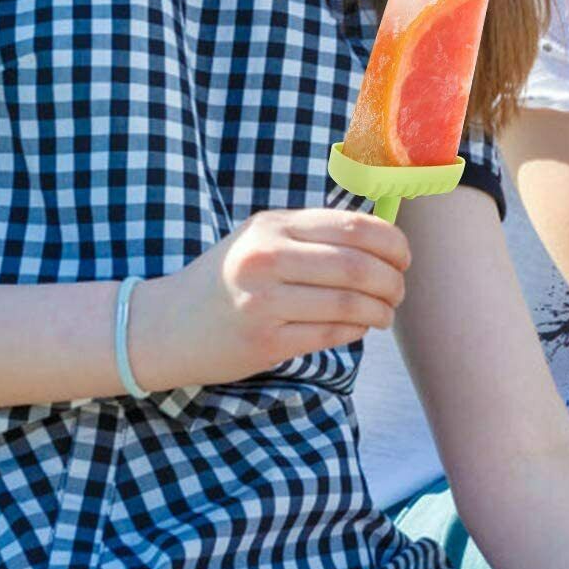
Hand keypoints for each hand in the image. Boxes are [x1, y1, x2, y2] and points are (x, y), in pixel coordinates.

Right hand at [134, 207, 410, 390]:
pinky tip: (360, 327)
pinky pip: (329, 335)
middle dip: (391, 280)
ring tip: (386, 312)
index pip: (352, 226)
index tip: (404, 257)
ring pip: (348, 303)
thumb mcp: (262, 237)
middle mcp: (268, 259)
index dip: (391, 242)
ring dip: (379, 309)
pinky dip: (355, 330)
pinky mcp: (263, 342)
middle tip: (400, 289)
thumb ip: (313, 233)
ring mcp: (263, 302)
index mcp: (273, 226)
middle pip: (356, 266)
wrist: (163, 327)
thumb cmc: (226, 277)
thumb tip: (382, 239)